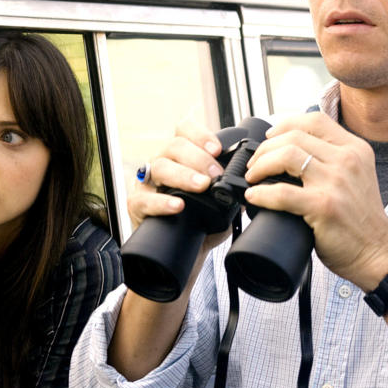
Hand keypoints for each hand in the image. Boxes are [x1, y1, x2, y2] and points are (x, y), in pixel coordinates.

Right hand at [128, 119, 230, 254]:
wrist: (180, 257)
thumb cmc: (198, 225)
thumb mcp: (218, 207)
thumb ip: (231, 194)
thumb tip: (250, 187)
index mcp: (180, 157)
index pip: (184, 131)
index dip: (200, 134)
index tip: (218, 149)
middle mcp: (161, 164)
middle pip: (174, 146)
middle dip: (198, 158)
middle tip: (217, 174)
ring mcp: (147, 184)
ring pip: (159, 167)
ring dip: (184, 175)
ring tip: (202, 186)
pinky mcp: (136, 207)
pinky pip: (143, 200)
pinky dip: (161, 202)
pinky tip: (177, 206)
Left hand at [243, 112, 387, 290]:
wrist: (379, 253)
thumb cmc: (361, 219)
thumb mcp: (355, 176)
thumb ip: (332, 159)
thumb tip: (290, 151)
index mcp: (355, 149)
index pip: (315, 120)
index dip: (285, 125)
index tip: (270, 137)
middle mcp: (347, 160)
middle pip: (294, 137)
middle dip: (266, 148)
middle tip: (255, 164)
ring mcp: (336, 182)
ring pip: (286, 156)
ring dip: (261, 165)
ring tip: (253, 178)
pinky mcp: (325, 206)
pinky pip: (282, 193)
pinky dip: (262, 193)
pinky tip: (254, 197)